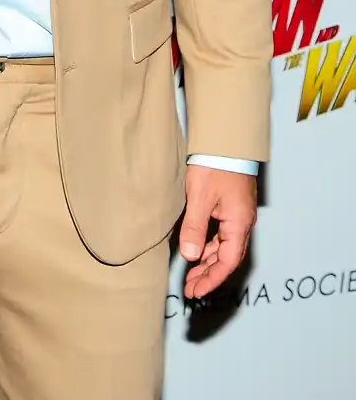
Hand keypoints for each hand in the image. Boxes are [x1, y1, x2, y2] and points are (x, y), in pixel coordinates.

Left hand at [179, 165, 256, 298]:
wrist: (226, 142)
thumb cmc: (215, 166)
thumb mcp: (200, 197)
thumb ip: (195, 228)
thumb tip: (191, 256)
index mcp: (239, 224)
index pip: (227, 262)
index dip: (211, 279)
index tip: (196, 291)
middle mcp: (242, 223)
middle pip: (227, 258)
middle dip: (208, 274)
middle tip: (191, 288)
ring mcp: (238, 215)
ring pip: (224, 247)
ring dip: (208, 261)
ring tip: (191, 273)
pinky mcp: (232, 207)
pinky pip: (222, 234)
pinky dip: (210, 245)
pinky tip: (198, 249)